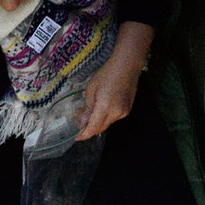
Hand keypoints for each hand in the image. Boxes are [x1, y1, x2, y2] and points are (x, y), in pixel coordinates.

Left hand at [77, 21, 154, 140]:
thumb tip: (82, 122)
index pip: (93, 128)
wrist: (127, 66)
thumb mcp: (91, 89)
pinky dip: (105, 117)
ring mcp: (123, 112)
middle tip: (79, 118)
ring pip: (107, 124)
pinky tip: (100, 107)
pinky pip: (113, 118)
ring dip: (97, 122)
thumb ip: (87, 108)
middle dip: (89, 128)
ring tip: (89, 110)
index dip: (84, 134)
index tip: (76, 138)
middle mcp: (116, 113)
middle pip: (100, 128)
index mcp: (105, 107)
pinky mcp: (127, 110)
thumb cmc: (106, 74)